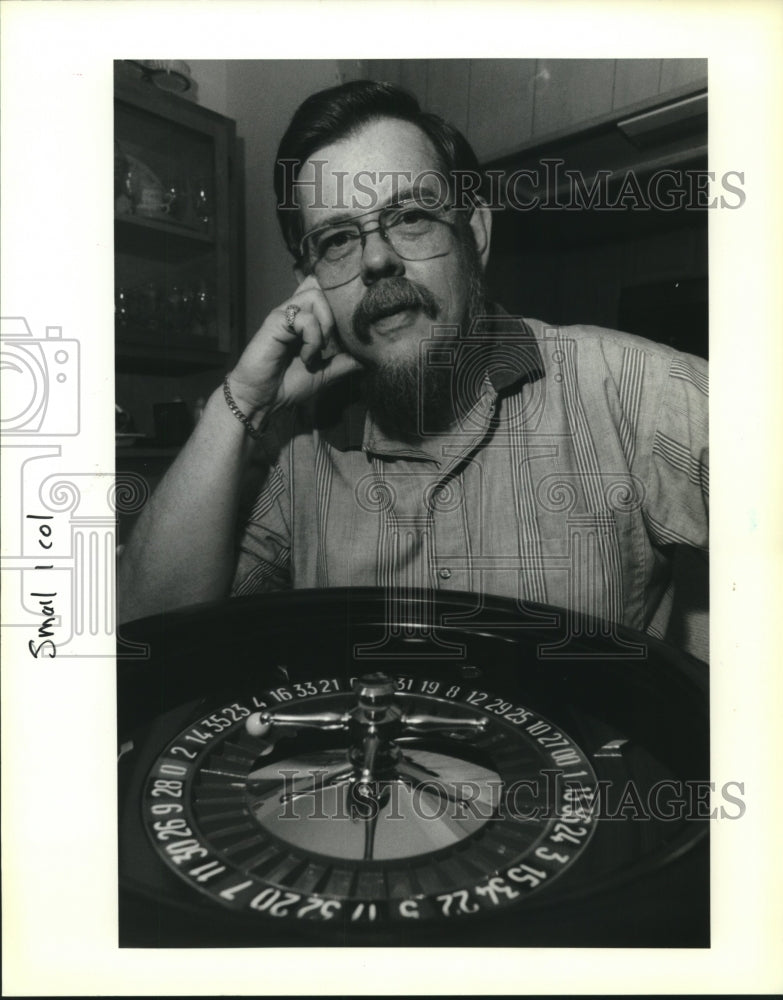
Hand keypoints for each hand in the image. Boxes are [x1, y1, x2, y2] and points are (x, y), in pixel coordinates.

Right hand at [228, 275, 362, 417]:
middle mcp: (295, 313)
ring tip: (317, 350)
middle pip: (324, 288)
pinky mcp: (275, 322)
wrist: (262, 399)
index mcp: (305, 321)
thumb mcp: (324, 374)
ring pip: (316, 296)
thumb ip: (343, 363)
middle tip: (329, 345)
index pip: (323, 291)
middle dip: (335, 316)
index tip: (345, 325)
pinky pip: (304, 317)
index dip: (337, 299)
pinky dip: (312, 338)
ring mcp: (285, 315)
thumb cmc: (287, 385)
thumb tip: (366, 358)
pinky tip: (306, 357)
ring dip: (324, 325)